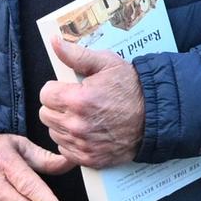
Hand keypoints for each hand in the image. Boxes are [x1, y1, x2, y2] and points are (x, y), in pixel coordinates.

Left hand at [39, 37, 144, 168]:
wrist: (154, 116)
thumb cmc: (131, 87)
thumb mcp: (106, 63)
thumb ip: (76, 54)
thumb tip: (54, 41)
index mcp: (78, 100)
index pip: (45, 94)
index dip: (55, 88)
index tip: (66, 88)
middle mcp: (77, 125)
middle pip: (46, 115)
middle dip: (57, 105)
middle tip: (74, 101)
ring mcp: (83, 145)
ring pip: (54, 133)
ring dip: (62, 124)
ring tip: (82, 116)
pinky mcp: (90, 159)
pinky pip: (65, 150)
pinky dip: (71, 142)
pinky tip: (86, 131)